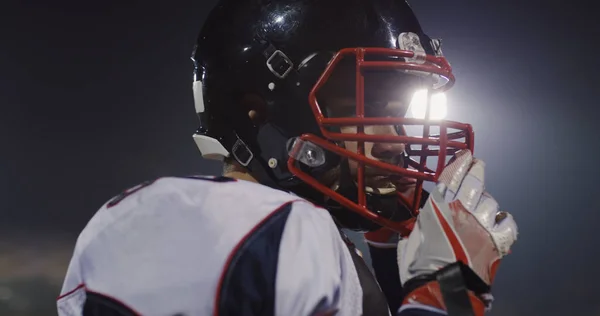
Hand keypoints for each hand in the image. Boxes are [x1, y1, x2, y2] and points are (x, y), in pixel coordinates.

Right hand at [397, 150, 517, 313]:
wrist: (441, 290)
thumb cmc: (419, 267)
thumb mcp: (412, 237)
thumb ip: (424, 221)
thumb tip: (427, 217)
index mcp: (438, 208)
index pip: (451, 176)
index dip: (460, 163)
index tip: (466, 154)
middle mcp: (462, 211)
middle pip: (474, 183)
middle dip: (477, 170)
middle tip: (478, 164)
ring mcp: (482, 225)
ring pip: (490, 202)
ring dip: (486, 201)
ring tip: (481, 204)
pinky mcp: (496, 242)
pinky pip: (507, 223)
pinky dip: (503, 219)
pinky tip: (499, 220)